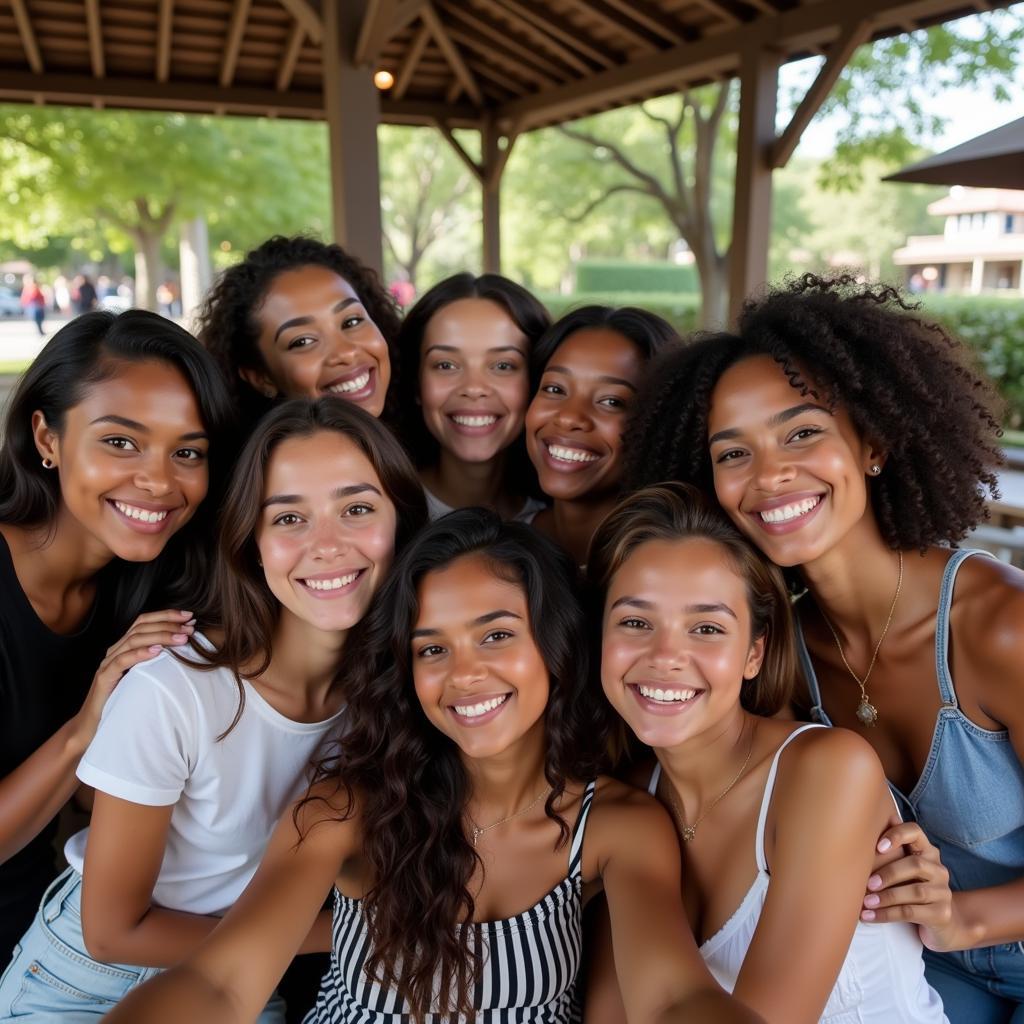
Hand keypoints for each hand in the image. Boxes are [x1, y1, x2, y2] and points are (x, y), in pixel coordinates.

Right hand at [72, 610, 195, 744]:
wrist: (95, 724)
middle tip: (189, 628)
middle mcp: (115, 650)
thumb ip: (159, 660)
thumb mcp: (145, 675)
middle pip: (141, 626)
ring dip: (160, 636)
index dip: (166, 616)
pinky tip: (157, 652)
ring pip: (134, 640)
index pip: (145, 621)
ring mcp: (108, 663)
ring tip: (180, 639)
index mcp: (125, 647)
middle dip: (168, 624)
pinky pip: (122, 661)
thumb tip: (186, 647)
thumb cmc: (125, 699)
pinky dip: (140, 654)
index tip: (189, 616)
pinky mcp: (104, 678)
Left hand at [861, 822, 962, 951]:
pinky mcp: (942, 913)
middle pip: (915, 865)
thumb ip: (888, 852)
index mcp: (926, 851)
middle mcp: (938, 868)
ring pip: (915, 891)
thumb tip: (859, 832)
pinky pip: (912, 913)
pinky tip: (870, 917)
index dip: (897, 835)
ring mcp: (943, 892)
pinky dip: (888, 914)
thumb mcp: (901, 869)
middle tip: (867, 884)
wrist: (941, 922)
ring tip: (866, 903)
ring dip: (886, 898)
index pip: (914, 832)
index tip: (877, 846)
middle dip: (888, 874)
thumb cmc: (910, 887)